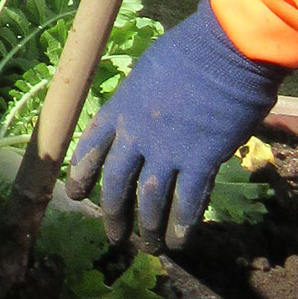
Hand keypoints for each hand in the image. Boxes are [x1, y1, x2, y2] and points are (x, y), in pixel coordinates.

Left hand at [65, 0, 287, 247]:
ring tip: (148, 247)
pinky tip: (180, 242)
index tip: (73, 194)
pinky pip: (187, 201)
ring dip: (148, 227)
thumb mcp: (149, 72)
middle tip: (112, 235)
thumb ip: (142, 99)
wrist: (223, 52)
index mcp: (119, 108)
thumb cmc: (189, 51)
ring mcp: (166, 150)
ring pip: (149, 199)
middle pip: (116, 182)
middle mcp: (136, 134)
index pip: (90, 147)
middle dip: (113, 212)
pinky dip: (182, 225)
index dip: (81, 173)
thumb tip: (146, 112)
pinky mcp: (200, 161)